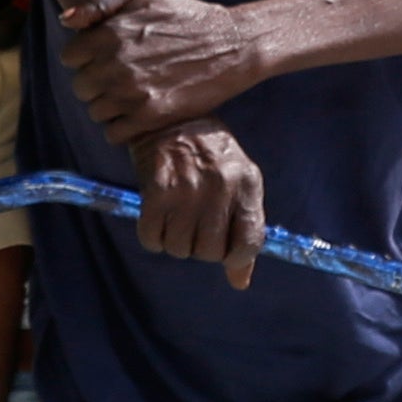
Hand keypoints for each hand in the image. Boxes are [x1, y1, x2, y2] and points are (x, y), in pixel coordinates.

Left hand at [62, 0, 262, 146]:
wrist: (231, 45)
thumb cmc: (187, 17)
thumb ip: (100, 6)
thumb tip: (65, 20)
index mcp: (111, 34)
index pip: (70, 58)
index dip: (84, 59)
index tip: (101, 60)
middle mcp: (117, 64)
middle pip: (80, 87)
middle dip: (95, 84)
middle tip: (118, 80)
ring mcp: (133, 92)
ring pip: (95, 111)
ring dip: (108, 107)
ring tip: (129, 97)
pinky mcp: (151, 116)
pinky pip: (114, 133)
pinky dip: (121, 128)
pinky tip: (137, 114)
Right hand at [130, 121, 265, 288]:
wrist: (171, 119)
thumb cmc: (210, 157)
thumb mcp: (238, 184)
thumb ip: (245, 231)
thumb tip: (240, 282)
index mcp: (246, 184)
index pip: (248, 243)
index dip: (235, 257)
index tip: (225, 250)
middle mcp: (219, 187)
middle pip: (210, 252)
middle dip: (201, 248)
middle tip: (195, 227)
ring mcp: (187, 189)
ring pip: (180, 249)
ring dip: (176, 242)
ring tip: (176, 219)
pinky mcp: (156, 191)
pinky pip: (153, 239)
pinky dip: (153, 237)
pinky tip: (158, 219)